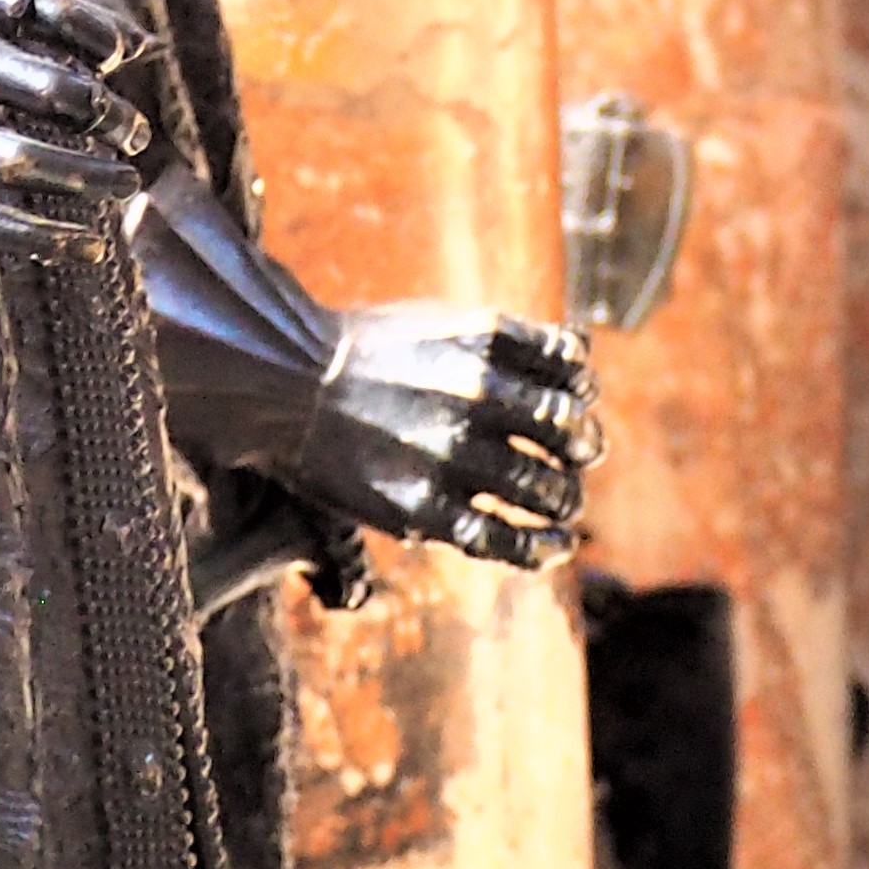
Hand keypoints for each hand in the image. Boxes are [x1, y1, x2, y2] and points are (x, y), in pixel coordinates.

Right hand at [0, 0, 157, 257]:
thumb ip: (59, 11)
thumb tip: (149, 49)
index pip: (51, 11)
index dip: (100, 35)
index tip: (119, 55)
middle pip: (47, 91)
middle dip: (108, 116)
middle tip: (136, 134)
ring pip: (18, 158)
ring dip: (88, 177)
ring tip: (129, 182)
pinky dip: (41, 240)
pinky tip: (93, 245)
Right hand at [287, 307, 599, 568]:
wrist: (285, 384)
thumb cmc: (363, 353)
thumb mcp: (437, 322)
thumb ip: (504, 340)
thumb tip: (579, 358)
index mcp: (484, 341)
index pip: (572, 370)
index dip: (582, 393)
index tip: (575, 406)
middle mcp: (477, 394)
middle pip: (569, 432)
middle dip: (583, 448)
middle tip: (580, 459)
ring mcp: (453, 454)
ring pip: (547, 489)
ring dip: (566, 499)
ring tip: (565, 505)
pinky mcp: (426, 508)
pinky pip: (506, 539)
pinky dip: (542, 546)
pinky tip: (555, 546)